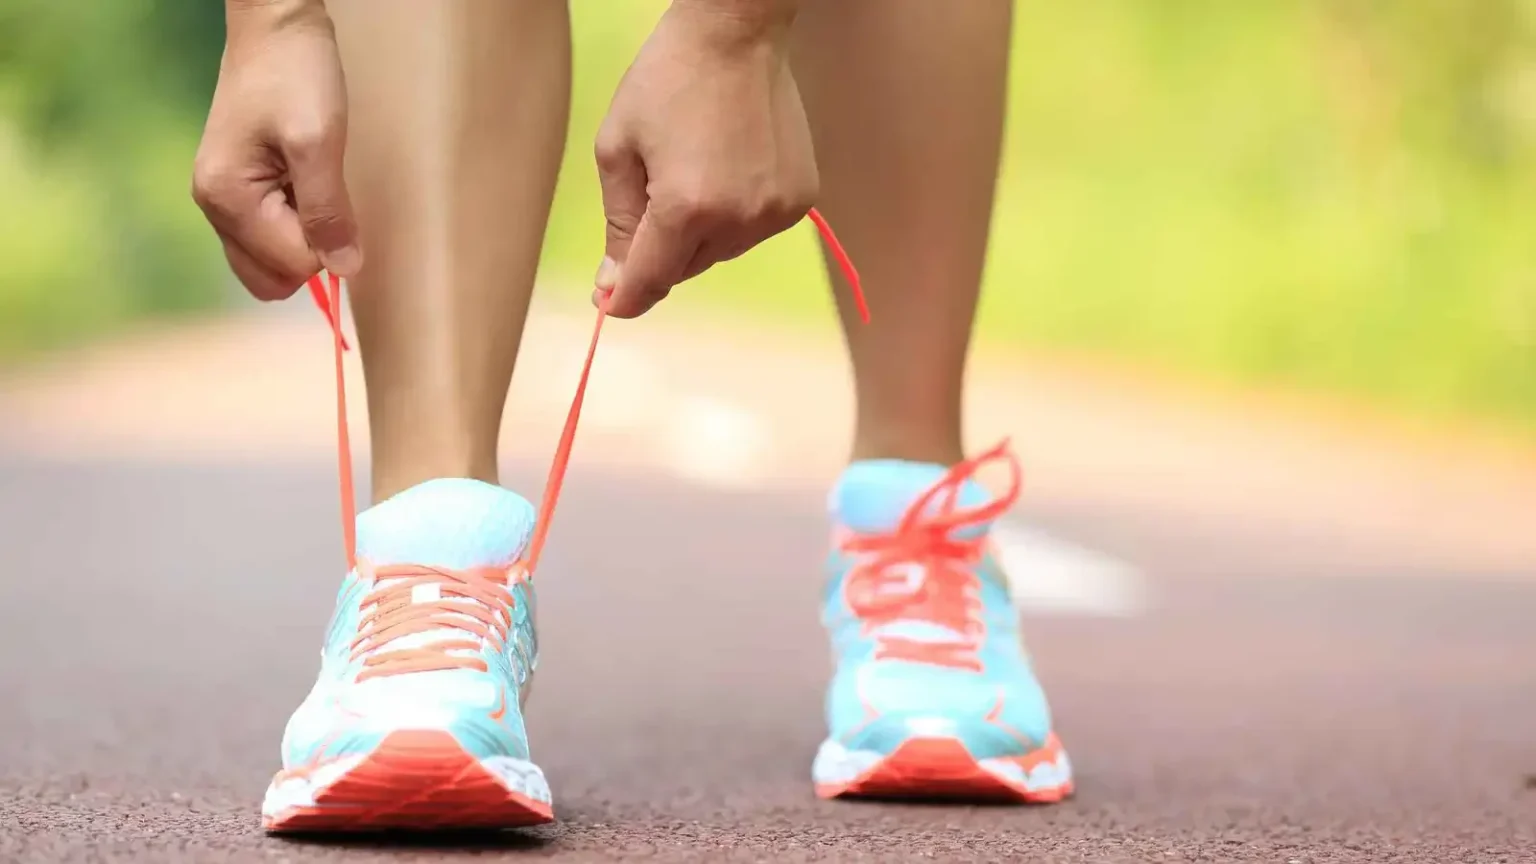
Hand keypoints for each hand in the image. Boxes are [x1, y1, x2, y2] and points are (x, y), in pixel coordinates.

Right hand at [191, 0, 359, 300]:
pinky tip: (303, 184)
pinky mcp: (238, 192)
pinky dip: (296, 226)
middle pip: (271, 279)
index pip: (290, 266)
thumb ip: (329, 212)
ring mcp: (222, 202)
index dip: (327, 245)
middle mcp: (214, 208)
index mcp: (226, 199)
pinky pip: (269, 237)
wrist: (276, 28)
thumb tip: (345, 272)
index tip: (337, 200)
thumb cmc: (296, 75)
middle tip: (325, 199)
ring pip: (270, 263)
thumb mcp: (319, 143)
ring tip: (312, 185)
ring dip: (304, 240)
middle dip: (310, 253)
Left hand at [593, 1, 816, 318]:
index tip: (609, 303)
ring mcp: (775, 213)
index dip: (626, 298)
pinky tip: (727, 171)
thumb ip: (619, 223)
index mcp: (685, 208)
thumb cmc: (666, 82)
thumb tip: (616, 284)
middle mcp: (737, 220)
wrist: (737, 35)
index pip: (651, 280)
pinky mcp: (800, 200)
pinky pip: (754, 231)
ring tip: (695, 173)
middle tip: (651, 200)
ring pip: (721, 252)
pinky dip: (735, 216)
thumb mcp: (618, 149)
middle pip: (686, 269)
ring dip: (701, 233)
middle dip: (662, 250)